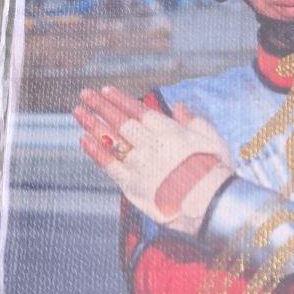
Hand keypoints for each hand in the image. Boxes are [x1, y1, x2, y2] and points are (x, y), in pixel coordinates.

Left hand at [74, 85, 233, 235]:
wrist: (211, 203)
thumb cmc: (216, 171)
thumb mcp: (211, 139)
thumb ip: (193, 121)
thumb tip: (179, 106)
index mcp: (168, 131)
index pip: (137, 110)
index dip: (119, 99)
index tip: (105, 90)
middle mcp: (150, 144)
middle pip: (120, 121)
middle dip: (101, 106)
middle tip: (85, 94)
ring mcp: (139, 164)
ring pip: (110, 139)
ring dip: (92, 123)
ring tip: (78, 111)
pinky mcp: (132, 185)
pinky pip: (108, 165)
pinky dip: (95, 152)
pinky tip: (82, 139)